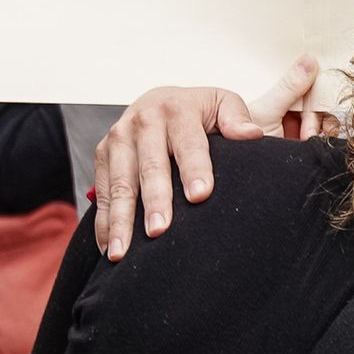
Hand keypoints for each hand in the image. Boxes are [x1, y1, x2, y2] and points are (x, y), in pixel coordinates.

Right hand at [92, 55, 342, 258]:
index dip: (195, 169)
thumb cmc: (199, 111)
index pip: (189, 143)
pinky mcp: (102, 155)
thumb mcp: (222, 103)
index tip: (201, 196)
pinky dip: (104, 222)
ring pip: (119, 183)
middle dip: (154, 200)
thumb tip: (252, 134)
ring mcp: (118, 139)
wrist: (158, 100)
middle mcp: (143, 122)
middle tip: (159, 231)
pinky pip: (101, 192)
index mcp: (177, 109)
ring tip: (123, 252)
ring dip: (120, 219)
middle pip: (150, 166)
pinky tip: (109, 248)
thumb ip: (236, 117)